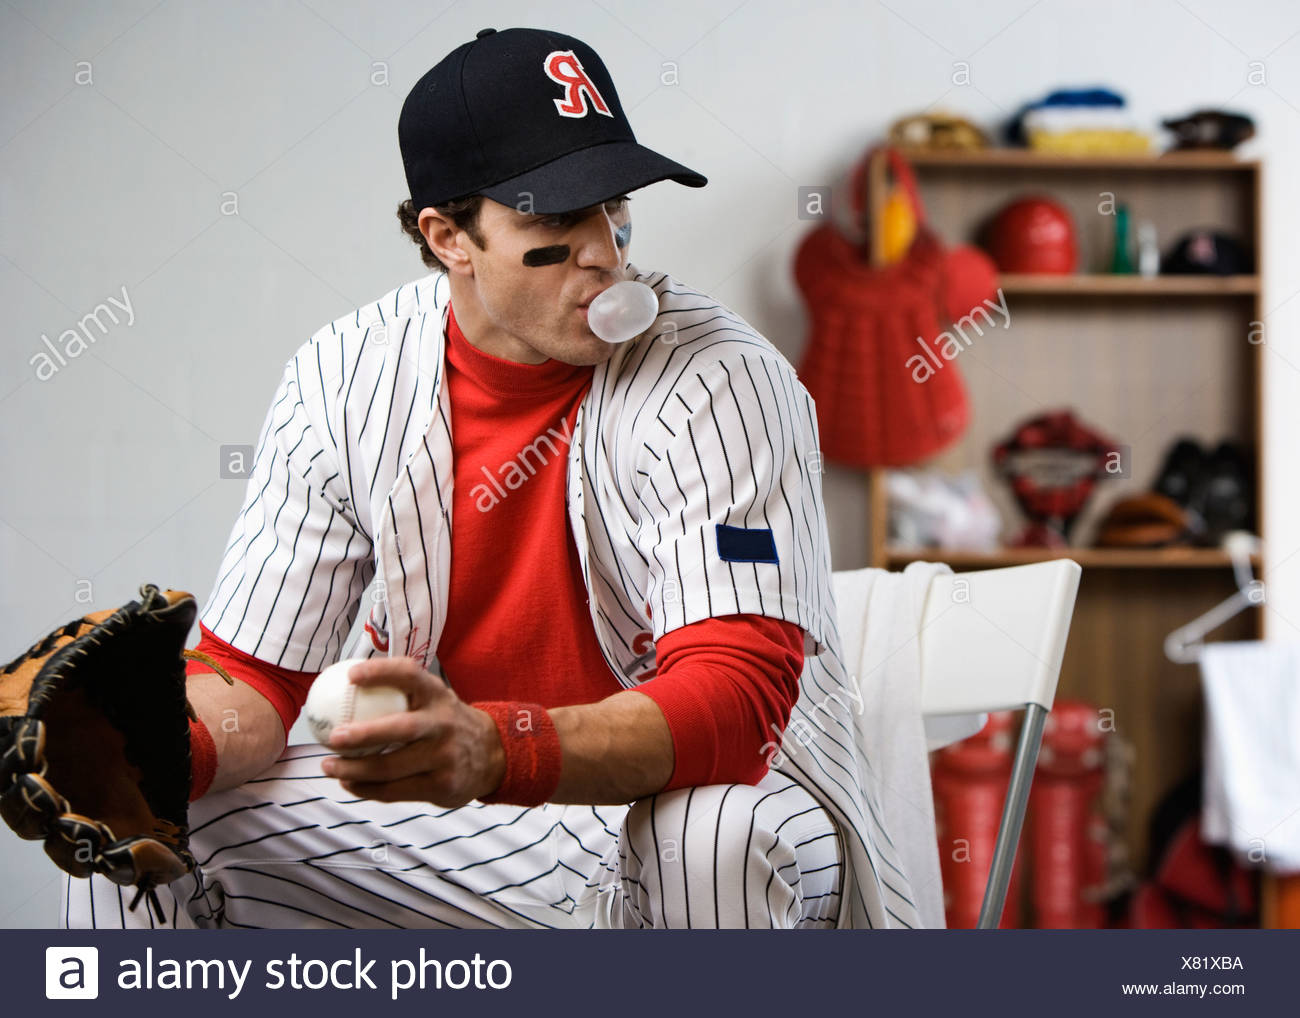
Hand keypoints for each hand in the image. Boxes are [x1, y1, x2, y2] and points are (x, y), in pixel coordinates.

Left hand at [319, 657, 505, 806]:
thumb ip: (402, 693)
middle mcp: (443, 724)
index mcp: (437, 696)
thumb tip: (344, 686)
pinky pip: (396, 791)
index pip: (409, 675)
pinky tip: (350, 784)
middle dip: (364, 734)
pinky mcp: (441, 786)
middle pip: (400, 729)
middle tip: (333, 738)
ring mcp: (444, 757)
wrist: (493, 755)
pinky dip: (367, 789)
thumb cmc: (447, 723)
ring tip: (329, 767)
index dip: (380, 672)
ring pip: (391, 768)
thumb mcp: (435, 699)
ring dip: (355, 770)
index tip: (351, 675)